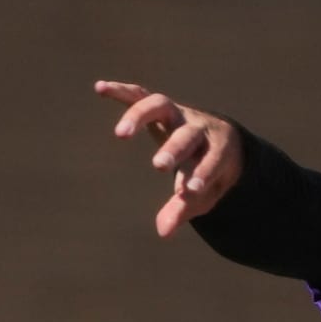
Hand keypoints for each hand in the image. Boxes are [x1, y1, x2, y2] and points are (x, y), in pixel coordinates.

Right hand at [97, 80, 243, 236]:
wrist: (220, 142)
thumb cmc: (211, 174)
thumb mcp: (204, 194)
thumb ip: (184, 210)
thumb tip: (163, 233)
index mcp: (219, 148)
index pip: (213, 160)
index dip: (202, 174)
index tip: (188, 191)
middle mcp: (199, 127)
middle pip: (188, 134)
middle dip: (175, 149)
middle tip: (160, 167)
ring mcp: (179, 113)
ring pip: (161, 106)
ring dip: (141, 117)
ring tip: (120, 134)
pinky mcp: (160, 106)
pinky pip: (140, 95)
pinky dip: (122, 92)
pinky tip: (100, 88)